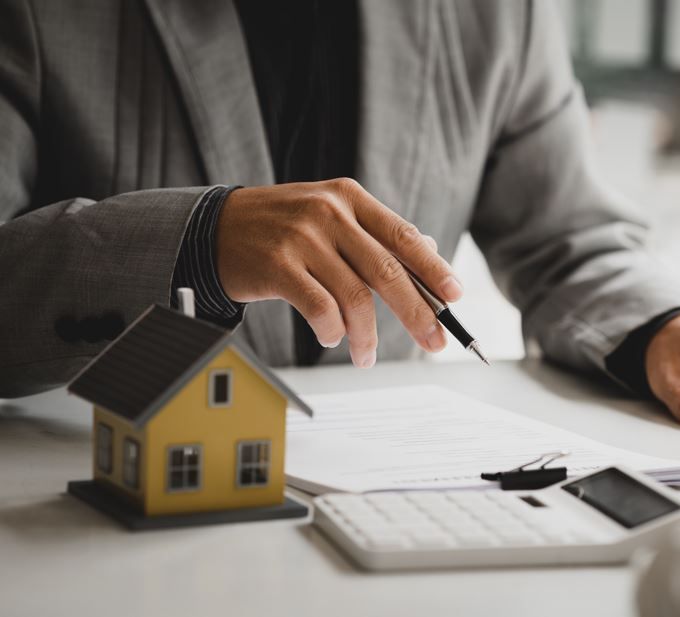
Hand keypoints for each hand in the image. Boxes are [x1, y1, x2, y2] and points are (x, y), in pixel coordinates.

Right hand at [215, 179, 460, 367]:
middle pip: (388, 270)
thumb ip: (374, 236)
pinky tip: (333, 338)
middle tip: (434, 340)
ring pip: (355, 297)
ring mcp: (302, 238)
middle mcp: (328, 213)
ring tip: (366, 354)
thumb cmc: (280, 227)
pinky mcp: (277, 266)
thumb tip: (429, 255)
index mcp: (348, 197)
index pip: (403, 235)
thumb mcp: (329, 216)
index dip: (434, 268)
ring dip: (367, 335)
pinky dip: (333, 331)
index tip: (455, 296)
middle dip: (417, 312)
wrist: (213, 228)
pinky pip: (321, 309)